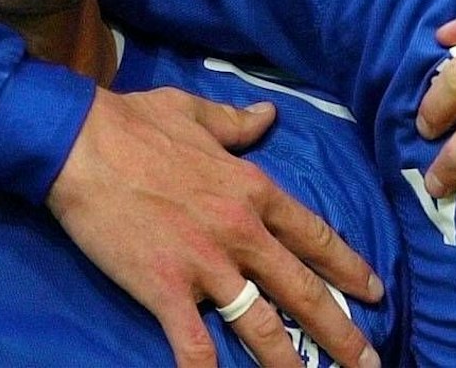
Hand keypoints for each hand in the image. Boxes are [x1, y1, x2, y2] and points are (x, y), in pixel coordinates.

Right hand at [46, 87, 382, 367]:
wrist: (81, 144)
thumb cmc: (137, 123)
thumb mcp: (198, 112)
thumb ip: (238, 123)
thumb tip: (267, 115)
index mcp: (253, 189)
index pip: (315, 236)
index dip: (348, 267)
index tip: (374, 290)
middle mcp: (241, 231)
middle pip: (303, 290)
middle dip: (341, 330)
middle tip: (369, 360)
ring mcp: (204, 265)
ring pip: (262, 325)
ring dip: (291, 362)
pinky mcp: (164, 290)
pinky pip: (194, 344)